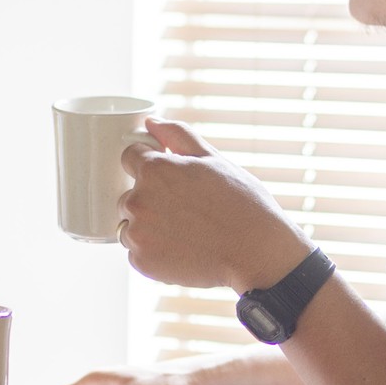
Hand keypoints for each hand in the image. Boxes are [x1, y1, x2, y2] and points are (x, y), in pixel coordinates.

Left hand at [119, 119, 311, 291]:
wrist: (256, 252)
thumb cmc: (240, 203)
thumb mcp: (213, 159)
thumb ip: (178, 135)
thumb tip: (151, 122)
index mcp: (154, 169)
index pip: (129, 157)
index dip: (149, 165)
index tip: (169, 180)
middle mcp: (138, 200)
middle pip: (129, 194)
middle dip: (150, 199)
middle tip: (186, 211)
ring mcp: (137, 233)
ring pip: (130, 224)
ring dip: (149, 227)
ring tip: (185, 233)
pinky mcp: (141, 262)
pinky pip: (137, 253)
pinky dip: (154, 252)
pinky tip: (182, 250)